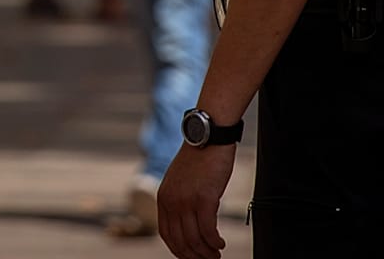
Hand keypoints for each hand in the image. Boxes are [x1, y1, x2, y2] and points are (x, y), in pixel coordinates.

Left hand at [157, 143, 235, 258]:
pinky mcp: (205, 199)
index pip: (166, 234)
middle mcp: (171, 201)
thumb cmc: (199, 158)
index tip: (189, 257)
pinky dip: (215, 242)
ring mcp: (187, 201)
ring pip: (195, 239)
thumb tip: (186, 222)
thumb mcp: (179, 180)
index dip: (178, 250)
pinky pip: (208, 230)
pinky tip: (220, 244)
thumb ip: (178, 199)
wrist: (208, 137)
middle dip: (194, 256)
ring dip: (207, 252)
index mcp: (163, 198)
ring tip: (216, 255)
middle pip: (181, 241)